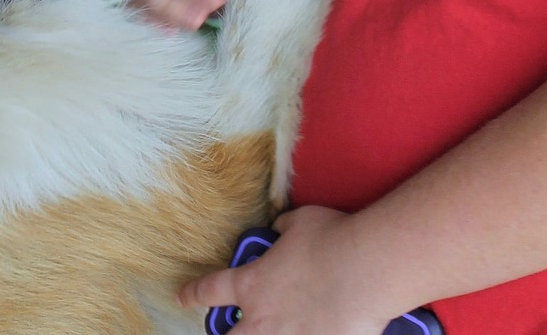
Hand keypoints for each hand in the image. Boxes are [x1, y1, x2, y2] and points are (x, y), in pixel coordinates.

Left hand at [177, 205, 391, 334]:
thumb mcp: (300, 222)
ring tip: (269, 331)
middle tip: (229, 331)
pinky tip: (315, 331)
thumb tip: (279, 230)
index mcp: (253, 284)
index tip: (182, 297)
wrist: (364, 268)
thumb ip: (283, 229)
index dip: (194, 294)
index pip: (211, 290)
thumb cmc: (330, 238)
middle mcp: (263, 320)